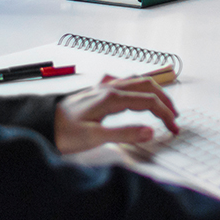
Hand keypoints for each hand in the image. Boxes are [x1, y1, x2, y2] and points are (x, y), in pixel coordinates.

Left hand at [54, 75, 180, 154]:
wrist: (43, 124)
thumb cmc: (65, 132)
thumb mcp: (95, 137)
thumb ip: (124, 133)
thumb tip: (151, 131)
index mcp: (112, 98)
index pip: (149, 102)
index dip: (165, 115)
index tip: (174, 129)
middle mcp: (109, 89)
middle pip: (146, 85)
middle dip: (165, 99)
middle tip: (175, 117)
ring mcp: (103, 88)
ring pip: (136, 81)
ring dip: (154, 91)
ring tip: (163, 106)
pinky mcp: (97, 92)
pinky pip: (125, 83)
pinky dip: (140, 88)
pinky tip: (137, 97)